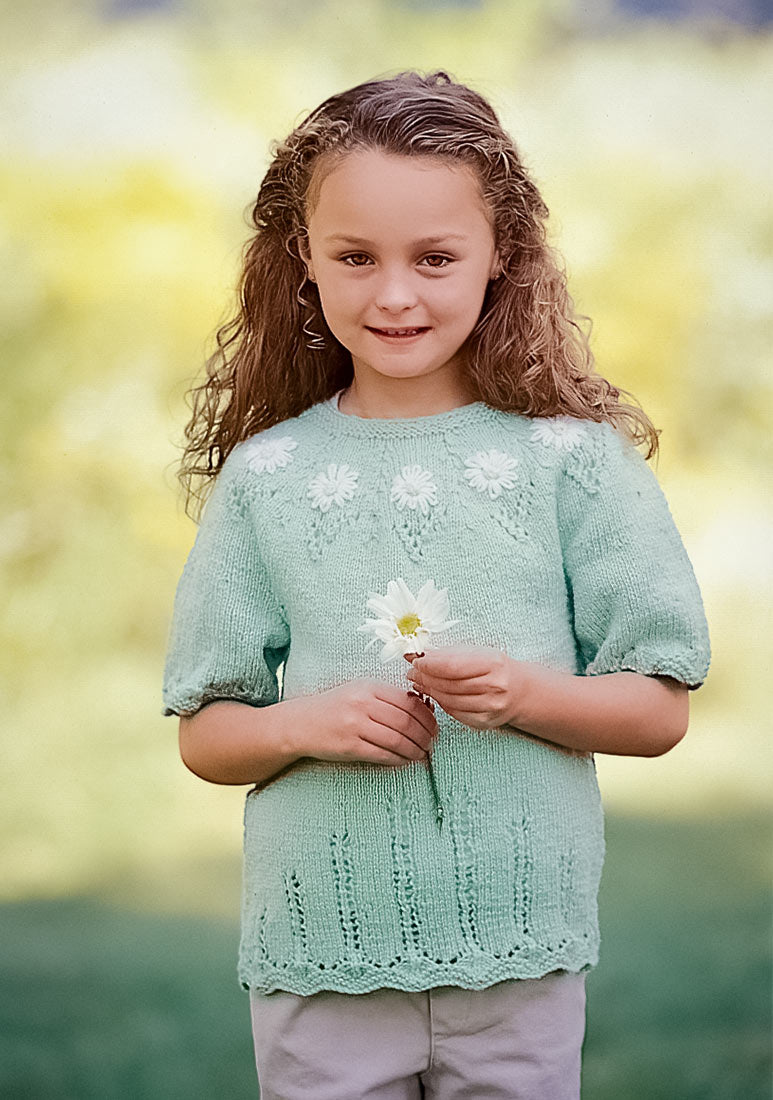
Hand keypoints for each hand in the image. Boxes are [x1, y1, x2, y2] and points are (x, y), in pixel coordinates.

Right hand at [293, 678, 437, 766]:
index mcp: (368, 686)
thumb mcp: (359, 692)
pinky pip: (382, 754)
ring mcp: (354, 725)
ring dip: (415, 749)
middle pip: (406, 721)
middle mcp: (362, 703)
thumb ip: (387, 698)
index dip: (427, 716)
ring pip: (397, 740)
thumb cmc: (335, 708)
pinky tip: (405, 760)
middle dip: (425, 735)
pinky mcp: (349, 746)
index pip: (409, 701)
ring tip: (422, 753)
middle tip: (431, 743)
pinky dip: (399, 759)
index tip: (434, 726)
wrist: (300, 724)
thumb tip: (424, 710)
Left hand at [404, 646, 530, 730]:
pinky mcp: (484, 722)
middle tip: (412, 672)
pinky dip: (440, 703)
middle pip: (448, 684)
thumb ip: (447, 653)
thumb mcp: (475, 652)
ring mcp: (490, 707)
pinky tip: (433, 694)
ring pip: (449, 701)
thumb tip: (415, 652)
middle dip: (426, 678)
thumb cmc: (494, 667)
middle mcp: (494, 687)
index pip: (452, 666)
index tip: (416, 661)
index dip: (430, 665)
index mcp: (493, 663)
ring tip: (419, 682)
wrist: (519, 690)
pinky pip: (454, 713)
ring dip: (429, 691)